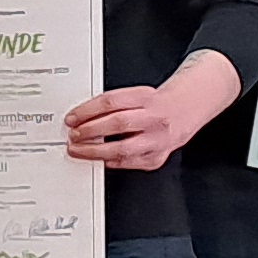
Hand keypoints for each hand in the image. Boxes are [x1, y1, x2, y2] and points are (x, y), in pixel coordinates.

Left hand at [60, 84, 189, 169]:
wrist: (185, 110)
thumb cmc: (156, 103)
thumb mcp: (137, 94)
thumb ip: (113, 105)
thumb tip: (83, 118)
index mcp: (146, 97)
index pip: (111, 102)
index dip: (87, 111)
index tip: (72, 118)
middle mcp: (154, 118)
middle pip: (116, 124)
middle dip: (89, 131)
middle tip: (74, 135)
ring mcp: (157, 140)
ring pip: (122, 149)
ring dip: (95, 151)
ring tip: (80, 150)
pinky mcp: (157, 158)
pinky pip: (129, 163)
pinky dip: (111, 161)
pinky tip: (101, 158)